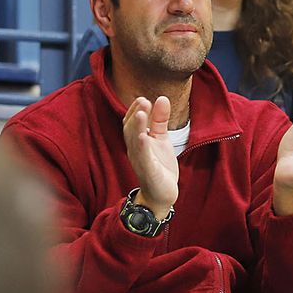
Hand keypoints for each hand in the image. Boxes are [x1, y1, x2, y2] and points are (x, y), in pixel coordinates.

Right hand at [123, 95, 179, 218]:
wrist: (162, 194)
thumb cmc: (159, 165)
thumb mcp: (161, 138)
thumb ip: (160, 119)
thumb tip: (161, 98)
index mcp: (137, 141)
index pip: (131, 122)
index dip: (135, 110)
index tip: (143, 98)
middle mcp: (135, 150)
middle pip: (130, 130)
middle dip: (136, 115)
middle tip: (143, 101)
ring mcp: (140, 161)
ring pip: (135, 142)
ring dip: (137, 127)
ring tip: (142, 113)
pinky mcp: (148, 172)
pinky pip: (143, 159)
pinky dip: (142, 147)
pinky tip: (144, 137)